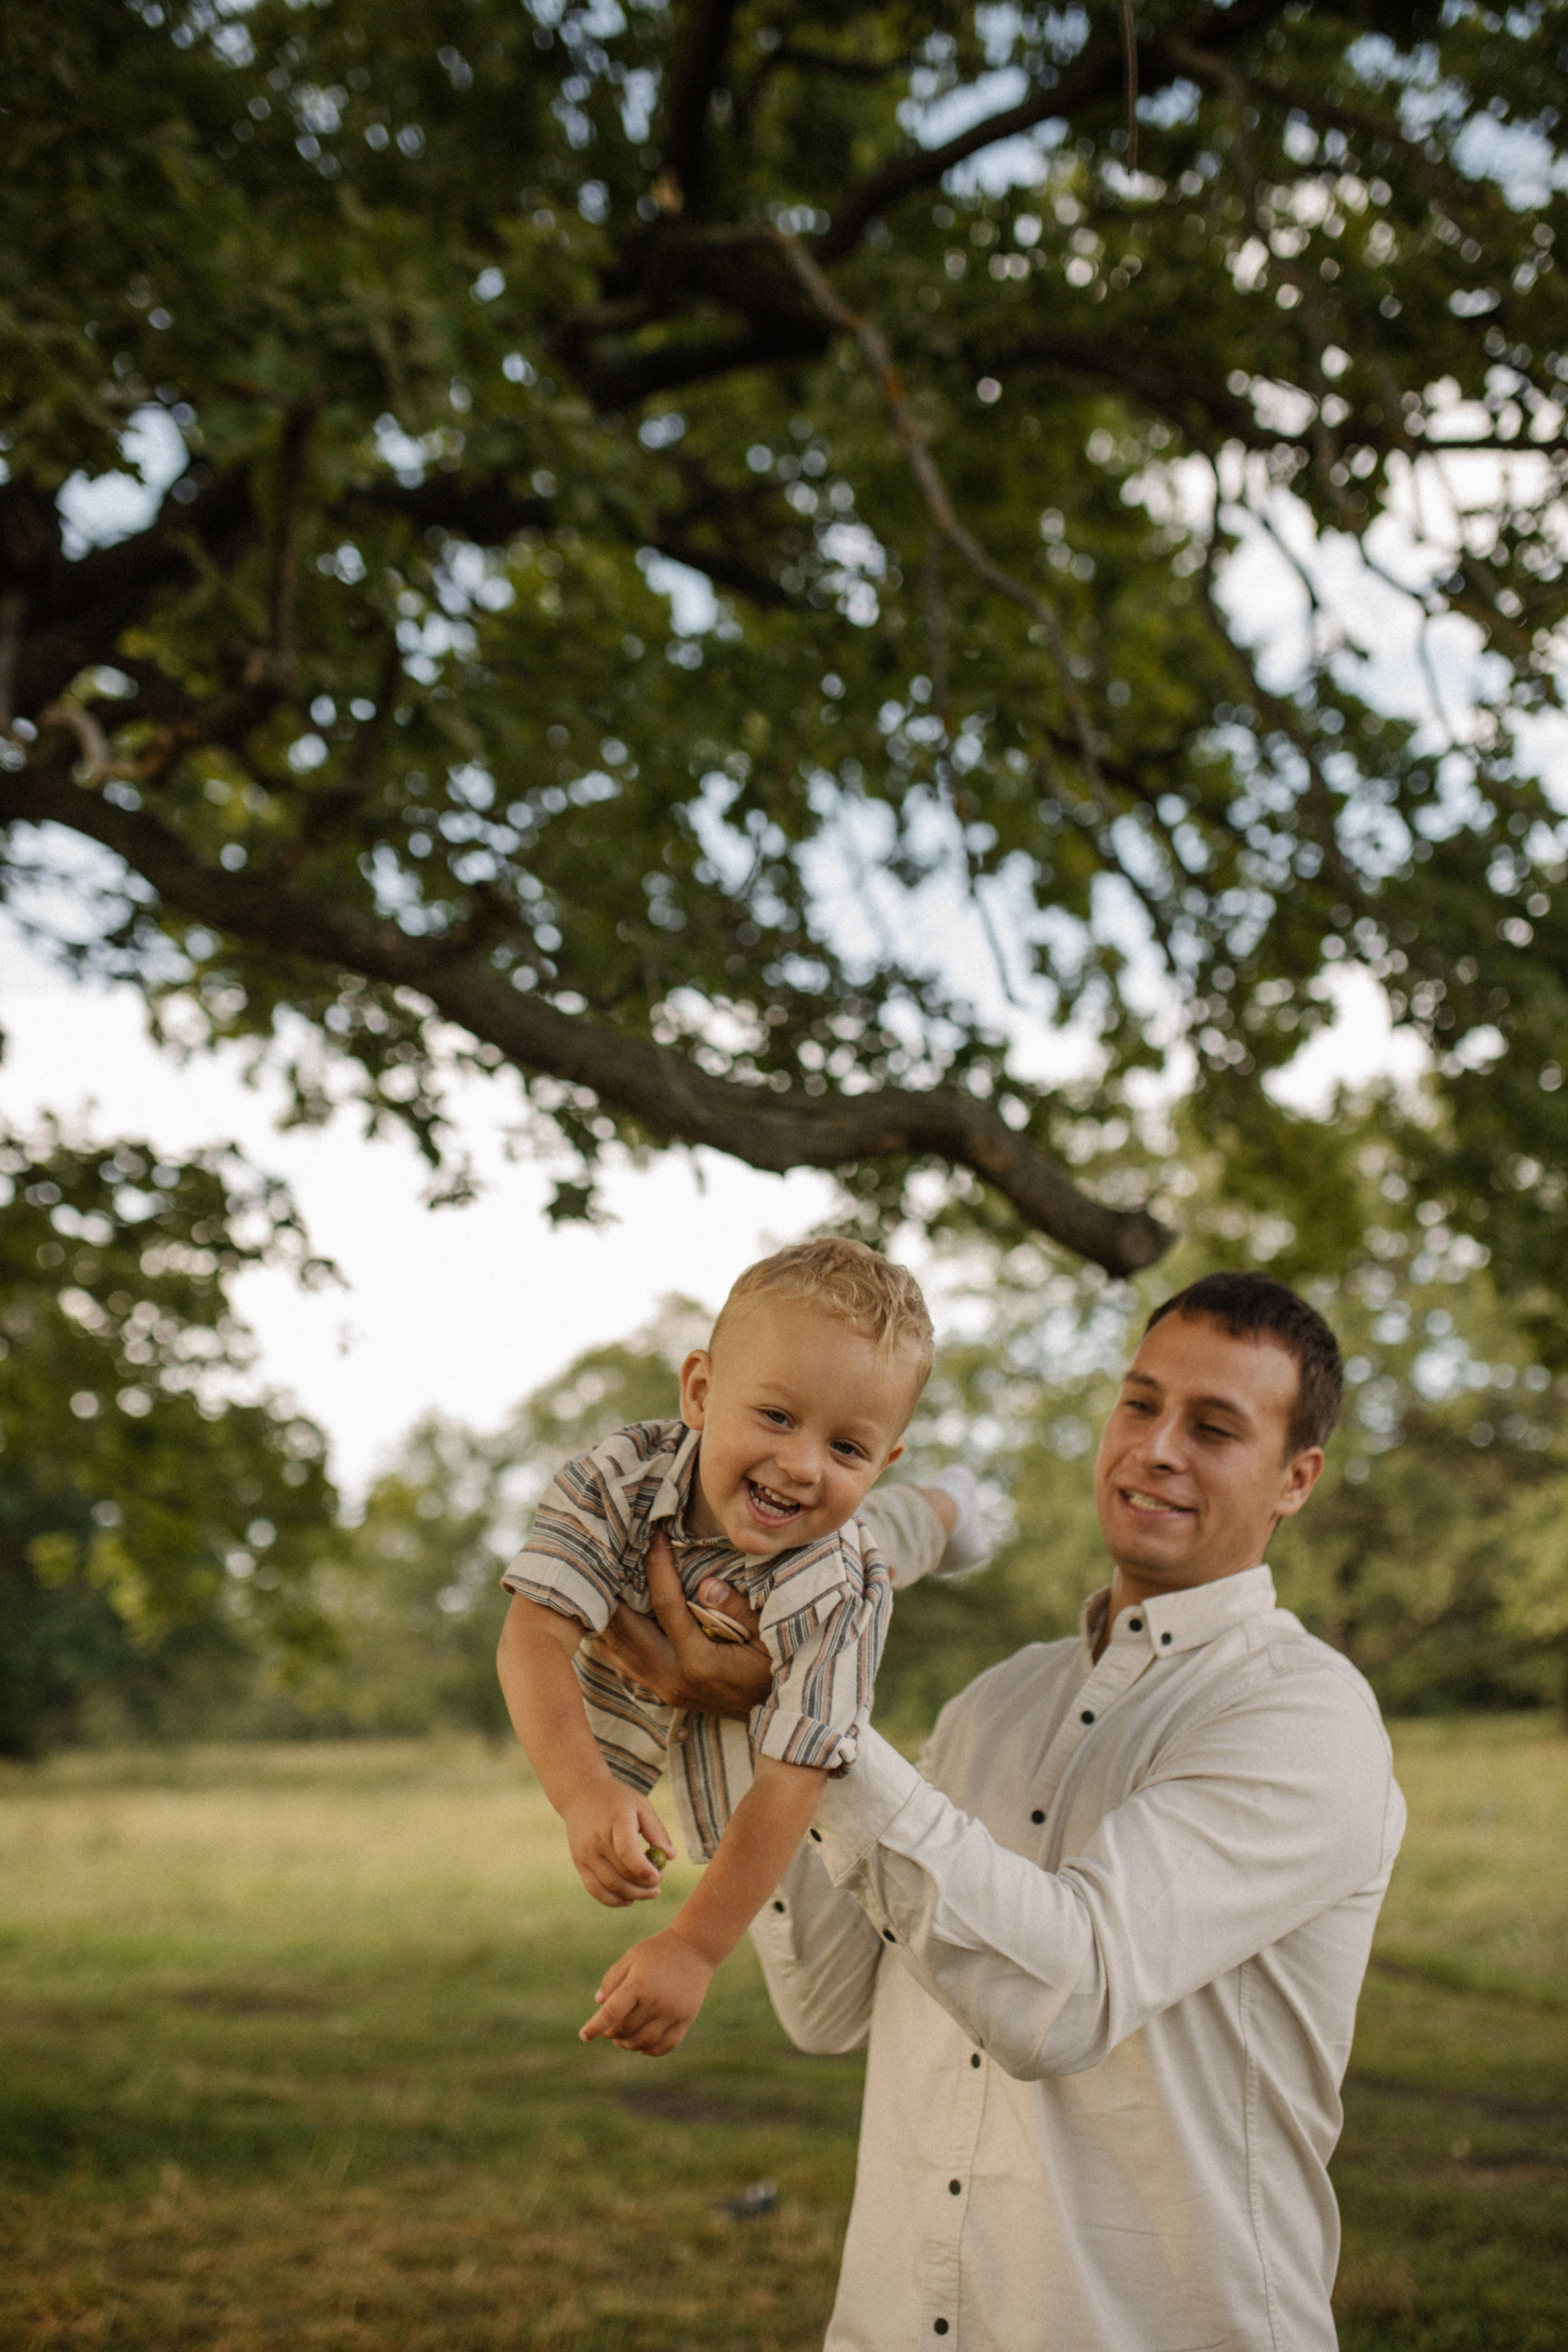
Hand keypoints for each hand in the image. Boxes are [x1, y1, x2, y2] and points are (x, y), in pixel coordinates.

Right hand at [562, 1782, 676, 1907]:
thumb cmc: (617, 1800)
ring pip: (609, 1885)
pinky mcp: (579, 1863)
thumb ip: (657, 1830)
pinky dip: (612, 1899)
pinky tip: (629, 1900)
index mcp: (615, 1820)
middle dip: (644, 1885)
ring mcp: (585, 1853)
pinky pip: (595, 1889)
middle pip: (621, 1873)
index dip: (643, 1869)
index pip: (627, 1851)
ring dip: (632, 1895)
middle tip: (659, 1884)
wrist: (581, 1794)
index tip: (659, 1878)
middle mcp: (597, 1839)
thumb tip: (670, 1857)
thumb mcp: (641, 1806)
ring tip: (650, 1893)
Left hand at [579, 1926, 715, 2056]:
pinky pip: (666, 2044)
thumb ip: (612, 1979)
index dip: (595, 2027)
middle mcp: (656, 2000)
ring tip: (622, 2041)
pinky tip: (642, 2046)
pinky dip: (652, 2050)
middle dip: (612, 2033)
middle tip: (607, 2032)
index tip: (584, 2036)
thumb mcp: (631, 1957)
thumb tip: (599, 2004)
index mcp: (638, 1984)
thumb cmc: (658, 1950)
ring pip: (644, 2041)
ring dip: (629, 2044)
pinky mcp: (686, 2018)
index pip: (611, 2013)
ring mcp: (673, 2011)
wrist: (696, 1946)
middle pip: (627, 2029)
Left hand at [595, 1529, 771, 1718]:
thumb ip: (738, 1610)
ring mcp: (663, 1688)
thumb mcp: (768, 1637)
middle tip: (615, 1551)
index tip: (655, 1536)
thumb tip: (707, 1584)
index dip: (657, 1567)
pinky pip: (622, 1662)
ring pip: (616, 1648)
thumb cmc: (775, 1669)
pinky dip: (612, 1635)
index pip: (666, 1605)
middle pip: (626, 1627)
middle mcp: (673, 1678)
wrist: (773, 1713)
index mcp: (700, 1662)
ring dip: (607, 1612)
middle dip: (616, 1587)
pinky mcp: (660, 1693)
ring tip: (605, 1575)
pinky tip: (609, 1611)